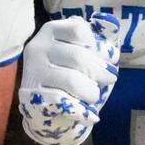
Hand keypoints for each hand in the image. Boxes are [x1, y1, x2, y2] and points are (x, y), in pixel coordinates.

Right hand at [19, 12, 121, 144]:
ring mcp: (33, 72)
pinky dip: (81, 110)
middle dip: (100, 72)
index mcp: (51, 31)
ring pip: (72, 80)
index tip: (102, 58)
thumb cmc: (69, 73)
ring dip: (91, 91)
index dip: (97, 45)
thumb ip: (96, 41)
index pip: (78, 30)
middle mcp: (38, 48)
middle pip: (79, 57)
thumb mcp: (81, 52)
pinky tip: (90, 114)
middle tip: (109, 79)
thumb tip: (112, 35)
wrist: (43, 105)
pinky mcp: (32, 97)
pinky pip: (62, 101)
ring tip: (94, 95)